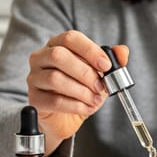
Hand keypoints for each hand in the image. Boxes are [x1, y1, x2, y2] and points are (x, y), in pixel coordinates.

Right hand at [27, 30, 127, 153]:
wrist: (65, 118)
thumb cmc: (80, 90)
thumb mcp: (99, 74)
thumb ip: (112, 60)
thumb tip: (122, 51)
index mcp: (57, 44)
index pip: (70, 38)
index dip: (90, 50)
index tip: (106, 65)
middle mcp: (41, 57)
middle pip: (59, 56)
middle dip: (85, 72)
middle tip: (101, 86)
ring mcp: (34, 77)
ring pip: (55, 78)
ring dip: (81, 91)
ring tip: (95, 99)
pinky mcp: (34, 98)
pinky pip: (54, 100)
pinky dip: (75, 105)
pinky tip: (85, 108)